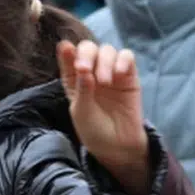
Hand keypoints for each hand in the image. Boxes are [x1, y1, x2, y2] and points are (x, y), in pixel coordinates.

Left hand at [58, 40, 149, 194]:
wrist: (118, 146)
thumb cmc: (94, 129)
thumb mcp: (82, 112)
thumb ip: (82, 90)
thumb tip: (83, 68)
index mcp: (74, 79)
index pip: (68, 58)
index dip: (66, 51)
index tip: (65, 48)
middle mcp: (92, 72)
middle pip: (88, 48)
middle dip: (85, 54)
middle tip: (84, 69)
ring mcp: (111, 72)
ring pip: (107, 50)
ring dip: (104, 61)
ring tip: (104, 82)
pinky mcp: (129, 76)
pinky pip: (128, 57)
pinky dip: (123, 60)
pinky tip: (118, 74)